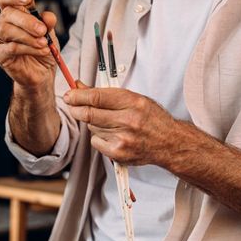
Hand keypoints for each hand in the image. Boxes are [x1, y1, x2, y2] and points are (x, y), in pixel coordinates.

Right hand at [0, 0, 58, 87]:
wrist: (41, 73)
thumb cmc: (42, 49)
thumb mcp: (49, 33)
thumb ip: (47, 23)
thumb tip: (48, 16)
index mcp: (13, 13)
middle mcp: (2, 23)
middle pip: (7, 14)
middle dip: (26, 20)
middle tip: (42, 30)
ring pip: (6, 30)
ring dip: (28, 36)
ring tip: (43, 43)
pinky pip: (10, 48)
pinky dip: (28, 48)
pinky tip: (41, 51)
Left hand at [63, 85, 177, 165]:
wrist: (169, 143)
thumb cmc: (151, 118)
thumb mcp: (133, 98)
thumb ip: (106, 93)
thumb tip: (80, 87)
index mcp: (133, 102)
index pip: (97, 96)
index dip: (79, 95)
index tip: (70, 94)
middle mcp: (128, 120)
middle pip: (89, 113)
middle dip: (76, 108)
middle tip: (72, 104)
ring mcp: (123, 139)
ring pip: (91, 127)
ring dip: (92, 122)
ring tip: (108, 122)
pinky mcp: (119, 153)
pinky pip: (96, 142)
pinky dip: (99, 137)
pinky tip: (112, 135)